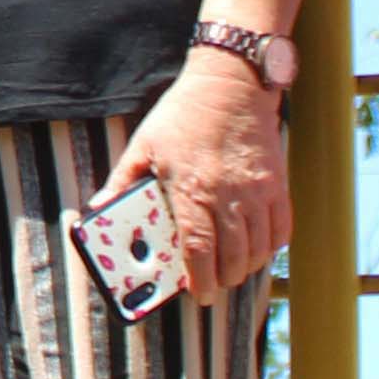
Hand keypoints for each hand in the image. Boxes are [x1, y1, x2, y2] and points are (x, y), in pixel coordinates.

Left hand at [114, 59, 288, 300]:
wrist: (230, 83)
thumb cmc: (183, 114)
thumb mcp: (142, 145)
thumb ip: (121, 182)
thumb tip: (98, 209)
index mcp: (191, 189)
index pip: (199, 249)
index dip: (200, 279)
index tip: (198, 294)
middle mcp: (228, 194)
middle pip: (232, 257)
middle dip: (223, 280)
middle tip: (212, 286)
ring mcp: (257, 191)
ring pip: (258, 249)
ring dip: (246, 267)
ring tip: (231, 270)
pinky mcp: (277, 184)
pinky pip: (281, 230)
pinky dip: (270, 246)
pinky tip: (256, 248)